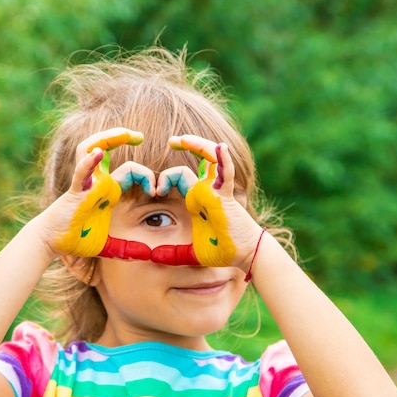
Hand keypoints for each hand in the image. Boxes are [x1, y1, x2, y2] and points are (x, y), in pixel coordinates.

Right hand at [48, 128, 143, 256]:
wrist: (52, 243)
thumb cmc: (77, 239)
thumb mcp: (110, 244)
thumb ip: (128, 248)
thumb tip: (148, 255)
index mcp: (108, 189)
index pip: (130, 169)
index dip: (145, 174)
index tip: (156, 190)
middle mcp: (97, 181)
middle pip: (106, 147)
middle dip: (122, 136)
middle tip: (139, 135)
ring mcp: (85, 183)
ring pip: (92, 149)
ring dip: (107, 138)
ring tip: (124, 133)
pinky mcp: (75, 192)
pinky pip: (81, 173)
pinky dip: (89, 162)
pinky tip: (99, 154)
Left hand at [167, 135, 262, 268]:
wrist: (243, 254)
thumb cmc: (221, 251)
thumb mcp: (190, 252)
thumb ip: (172, 253)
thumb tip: (153, 257)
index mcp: (196, 199)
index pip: (180, 176)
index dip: (166, 177)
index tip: (155, 190)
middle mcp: (206, 190)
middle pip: (197, 160)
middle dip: (186, 145)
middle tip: (171, 141)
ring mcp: (217, 190)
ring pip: (211, 158)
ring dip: (198, 145)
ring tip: (182, 139)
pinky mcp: (226, 195)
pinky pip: (226, 173)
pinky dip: (224, 160)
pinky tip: (221, 148)